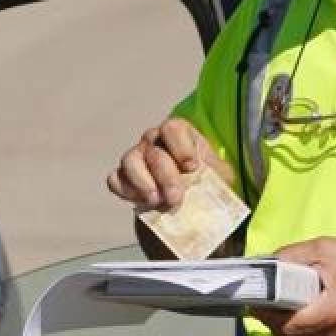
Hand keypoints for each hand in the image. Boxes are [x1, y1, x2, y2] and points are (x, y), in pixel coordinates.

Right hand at [106, 118, 234, 208]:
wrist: (190, 207)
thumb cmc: (206, 184)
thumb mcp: (219, 177)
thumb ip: (216, 174)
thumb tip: (211, 181)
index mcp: (179, 134)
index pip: (173, 128)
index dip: (181, 147)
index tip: (192, 167)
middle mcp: (154, 141)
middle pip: (154, 151)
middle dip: (166, 176)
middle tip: (176, 198)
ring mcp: (136, 158)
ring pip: (130, 160)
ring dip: (143, 182)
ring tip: (155, 201)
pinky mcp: (123, 178)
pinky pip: (115, 179)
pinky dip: (126, 191)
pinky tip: (142, 203)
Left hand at [249, 237, 335, 335]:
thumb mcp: (324, 249)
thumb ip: (292, 255)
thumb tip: (266, 262)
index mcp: (333, 310)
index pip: (288, 326)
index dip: (267, 315)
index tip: (255, 302)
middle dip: (273, 323)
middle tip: (265, 304)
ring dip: (286, 330)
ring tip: (281, 307)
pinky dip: (303, 333)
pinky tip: (301, 313)